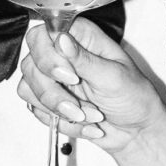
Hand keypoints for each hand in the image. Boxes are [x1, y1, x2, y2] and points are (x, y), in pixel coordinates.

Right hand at [19, 16, 165, 161]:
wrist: (137, 131)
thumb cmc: (134, 97)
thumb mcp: (114, 77)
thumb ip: (85, 59)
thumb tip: (62, 39)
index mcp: (81, 38)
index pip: (43, 34)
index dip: (49, 57)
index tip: (70, 77)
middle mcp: (63, 55)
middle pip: (30, 64)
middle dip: (52, 91)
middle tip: (78, 105)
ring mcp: (54, 78)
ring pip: (28, 89)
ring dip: (57, 109)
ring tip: (86, 116)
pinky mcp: (50, 101)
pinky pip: (35, 109)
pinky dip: (59, 121)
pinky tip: (83, 123)